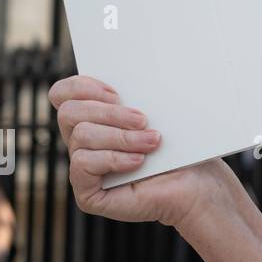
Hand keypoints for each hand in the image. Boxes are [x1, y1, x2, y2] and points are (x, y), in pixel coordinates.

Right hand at [49, 75, 235, 229]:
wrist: (198, 183)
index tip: (116, 92)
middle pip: (69, 112)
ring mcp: (84, 169)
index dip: (81, 86)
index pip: (63, 94)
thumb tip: (131, 67)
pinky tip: (138, 162)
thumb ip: (138, 94)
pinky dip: (113, 159)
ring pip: (81, 136)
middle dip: (109, 112)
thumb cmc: (182, 147)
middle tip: (143, 119)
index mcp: (96, 118)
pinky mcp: (88, 193)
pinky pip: (82, 164)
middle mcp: (84, 142)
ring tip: (152, 142)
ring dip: (122, 137)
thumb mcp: (160, 112)